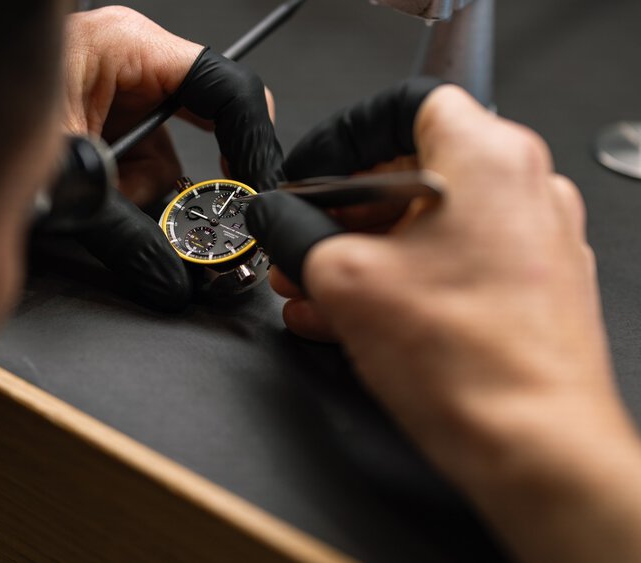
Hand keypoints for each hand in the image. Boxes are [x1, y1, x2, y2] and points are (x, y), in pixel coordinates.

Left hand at [59, 7, 282, 310]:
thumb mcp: (63, 177)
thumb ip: (124, 228)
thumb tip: (171, 277)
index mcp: (125, 46)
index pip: (224, 85)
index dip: (253, 141)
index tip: (261, 191)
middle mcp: (125, 66)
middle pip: (202, 127)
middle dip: (189, 183)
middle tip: (194, 225)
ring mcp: (113, 100)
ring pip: (167, 160)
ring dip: (148, 201)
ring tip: (105, 210)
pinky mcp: (101, 131)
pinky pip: (138, 173)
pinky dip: (129, 203)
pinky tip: (99, 209)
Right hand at [248, 80, 640, 561]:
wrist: (533, 447)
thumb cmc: (468, 362)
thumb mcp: (343, 278)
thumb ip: (292, 230)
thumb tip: (272, 214)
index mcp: (485, 157)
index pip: (401, 105)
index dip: (339, 136)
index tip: (308, 171)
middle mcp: (521, 187)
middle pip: (409, 171)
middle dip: (338, 211)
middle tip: (298, 238)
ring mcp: (532, 239)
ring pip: (425, 224)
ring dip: (359, 251)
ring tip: (309, 286)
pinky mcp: (528, 287)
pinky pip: (447, 264)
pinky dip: (395, 279)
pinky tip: (345, 314)